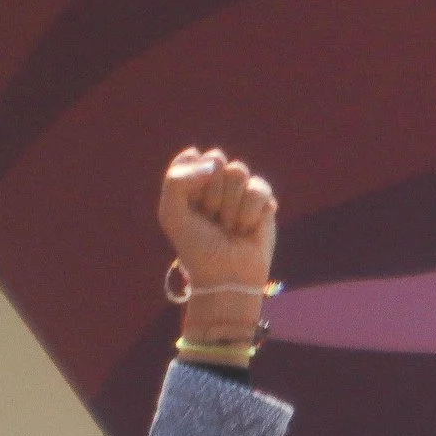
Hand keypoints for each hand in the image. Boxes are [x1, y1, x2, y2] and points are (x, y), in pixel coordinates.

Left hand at [157, 147, 275, 342]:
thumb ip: (177, 180)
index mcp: (192, 181)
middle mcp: (217, 181)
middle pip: (216, 159)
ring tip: (228, 227)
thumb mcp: (172, 215)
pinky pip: (258, 188)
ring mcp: (241, 190)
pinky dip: (248, 213)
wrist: (226, 278)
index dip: (191, 183)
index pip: (192, 157)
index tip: (190, 209)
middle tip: (210, 220)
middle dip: (211, 193)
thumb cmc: (197, 248)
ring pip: (238, 171)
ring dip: (229, 205)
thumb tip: (214, 164)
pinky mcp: (264, 201)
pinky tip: (246, 229)